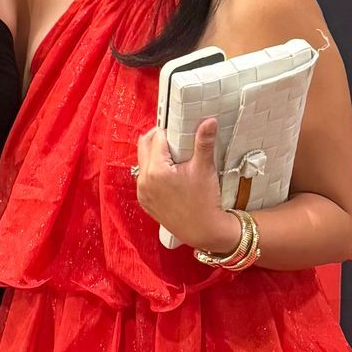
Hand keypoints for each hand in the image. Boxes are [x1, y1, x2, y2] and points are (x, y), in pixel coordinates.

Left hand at [133, 118, 232, 251]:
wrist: (204, 231)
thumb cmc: (205, 201)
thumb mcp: (204, 168)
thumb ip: (204, 142)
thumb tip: (209, 120)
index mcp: (155, 170)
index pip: (157, 137)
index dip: (169, 131)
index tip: (180, 131)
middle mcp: (143, 180)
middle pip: (145, 146)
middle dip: (158, 139)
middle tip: (176, 140)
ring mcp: (142, 192)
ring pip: (143, 162)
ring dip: (155, 155)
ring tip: (174, 157)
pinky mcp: (145, 201)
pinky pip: (144, 178)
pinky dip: (153, 171)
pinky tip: (170, 174)